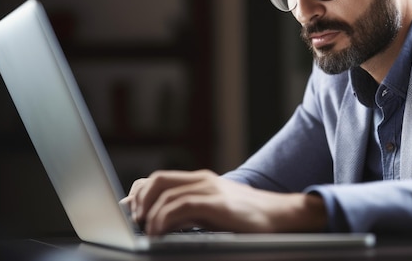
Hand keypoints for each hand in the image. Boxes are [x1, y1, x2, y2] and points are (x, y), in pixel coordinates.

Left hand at [120, 169, 326, 235]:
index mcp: (200, 181)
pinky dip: (163, 220)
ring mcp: (211, 189)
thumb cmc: (248, 218)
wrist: (282, 215)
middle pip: (157, 181)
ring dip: (149, 215)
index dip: (138, 194)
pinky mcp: (217, 203)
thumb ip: (189, 211)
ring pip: (165, 193)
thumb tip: (159, 222)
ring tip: (148, 232)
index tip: (129, 213)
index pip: (159, 179)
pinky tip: (160, 232)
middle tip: (137, 223)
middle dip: (140, 202)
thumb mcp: (214, 211)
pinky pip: (181, 206)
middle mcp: (203, 180)